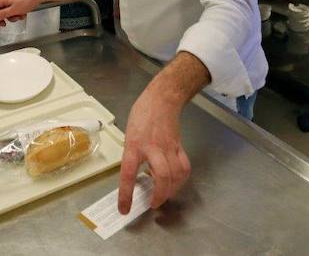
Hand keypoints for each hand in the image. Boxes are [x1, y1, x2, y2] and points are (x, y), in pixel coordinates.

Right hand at [0, 0, 43, 26]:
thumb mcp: (13, 10)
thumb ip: (2, 14)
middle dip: (2, 18)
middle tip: (5, 23)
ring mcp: (11, 0)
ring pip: (7, 12)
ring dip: (12, 17)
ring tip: (19, 16)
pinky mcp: (17, 2)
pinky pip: (14, 10)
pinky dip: (18, 14)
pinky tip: (23, 13)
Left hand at [117, 88, 190, 214]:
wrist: (162, 98)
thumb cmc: (141, 114)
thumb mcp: (129, 134)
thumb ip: (133, 154)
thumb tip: (135, 176)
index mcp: (134, 145)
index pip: (128, 174)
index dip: (126, 194)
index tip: (124, 209)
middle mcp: (152, 148)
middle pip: (162, 176)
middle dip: (160, 195)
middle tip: (153, 204)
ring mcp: (169, 147)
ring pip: (176, 174)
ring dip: (171, 190)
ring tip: (163, 195)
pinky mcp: (180, 146)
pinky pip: (184, 167)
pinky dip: (180, 179)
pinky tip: (174, 182)